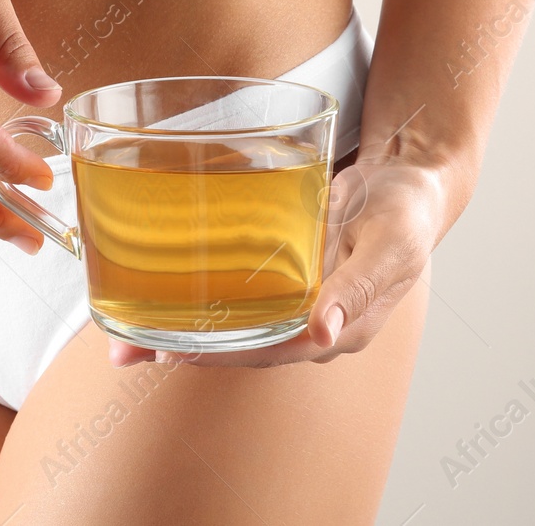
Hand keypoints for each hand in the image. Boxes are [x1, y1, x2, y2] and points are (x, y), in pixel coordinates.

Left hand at [107, 154, 452, 367]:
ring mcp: (296, 301)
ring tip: (124, 329)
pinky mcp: (284, 275)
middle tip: (126, 347)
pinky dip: (201, 297)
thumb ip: (358, 286)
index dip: (220, 355)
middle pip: (240, 347)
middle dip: (185, 348)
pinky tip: (160, 291)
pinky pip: (238, 295)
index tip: (173, 351)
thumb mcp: (392, 242)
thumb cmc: (406, 210)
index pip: (269, 351)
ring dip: (183, 328)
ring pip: (232, 325)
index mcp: (341, 327)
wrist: (410, 179)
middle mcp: (311, 323)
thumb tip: (321, 330)